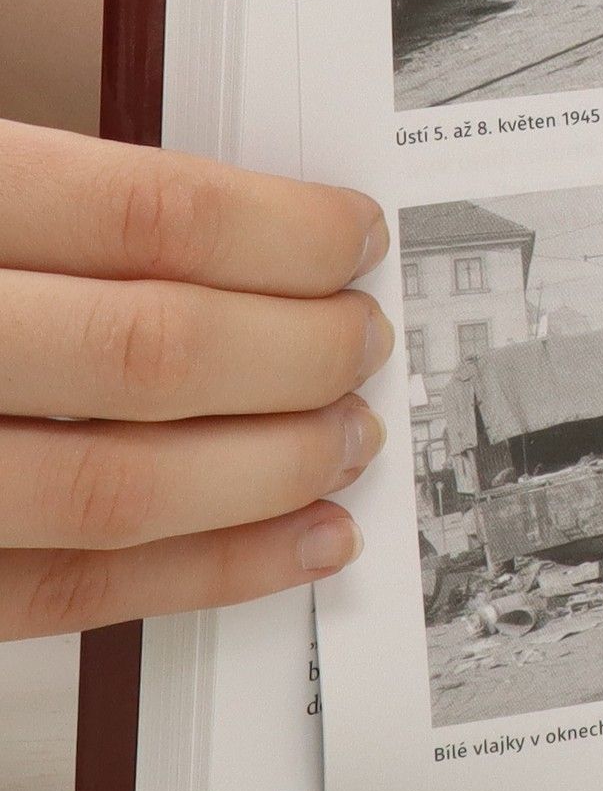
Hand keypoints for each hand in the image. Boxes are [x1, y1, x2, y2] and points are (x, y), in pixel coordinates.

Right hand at [0, 120, 387, 636]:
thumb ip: (52, 199)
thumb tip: (244, 225)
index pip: (146, 218)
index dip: (280, 229)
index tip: (351, 233)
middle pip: (154, 352)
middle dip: (300, 350)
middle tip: (362, 336)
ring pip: (118, 487)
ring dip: (273, 465)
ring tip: (350, 435)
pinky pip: (62, 591)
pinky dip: (203, 571)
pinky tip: (292, 540)